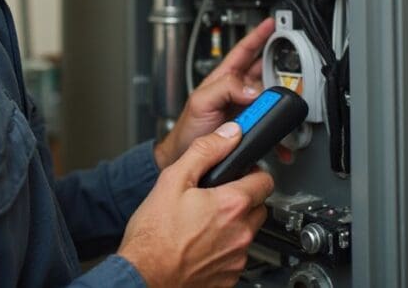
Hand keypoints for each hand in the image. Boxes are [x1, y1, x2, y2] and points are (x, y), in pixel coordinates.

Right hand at [119, 124, 274, 287]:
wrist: (142, 276)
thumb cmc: (154, 235)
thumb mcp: (173, 179)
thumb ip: (205, 151)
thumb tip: (228, 134)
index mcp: (231, 205)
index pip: (265, 180)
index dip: (252, 172)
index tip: (239, 173)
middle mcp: (240, 233)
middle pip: (259, 206)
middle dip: (243, 198)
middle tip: (216, 197)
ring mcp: (236, 258)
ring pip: (248, 232)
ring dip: (233, 224)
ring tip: (203, 222)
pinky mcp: (229, 277)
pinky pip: (236, 256)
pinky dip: (224, 248)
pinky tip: (201, 243)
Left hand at [154, 18, 275, 168]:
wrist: (187, 157)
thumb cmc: (187, 130)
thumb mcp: (200, 102)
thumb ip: (224, 88)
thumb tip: (251, 89)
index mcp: (224, 79)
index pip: (244, 51)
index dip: (258, 36)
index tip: (271, 25)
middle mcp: (237, 92)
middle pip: (263, 72)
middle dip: (279, 67)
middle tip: (293, 65)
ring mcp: (245, 109)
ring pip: (270, 99)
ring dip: (281, 104)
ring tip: (290, 105)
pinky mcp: (250, 128)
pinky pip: (269, 126)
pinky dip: (278, 133)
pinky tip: (281, 140)